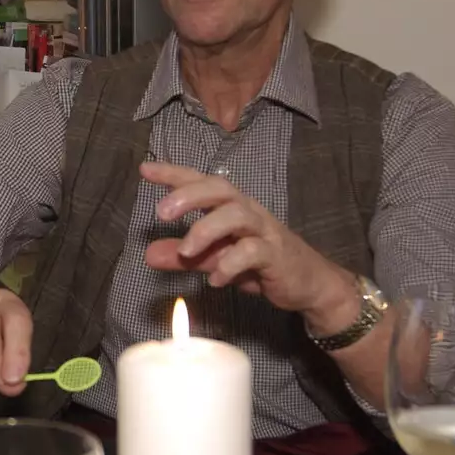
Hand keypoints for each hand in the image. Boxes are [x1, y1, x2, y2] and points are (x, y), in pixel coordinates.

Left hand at [140, 162, 357, 329]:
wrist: (308, 284)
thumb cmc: (260, 264)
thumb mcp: (215, 259)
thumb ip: (184, 256)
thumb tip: (148, 254)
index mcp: (231, 207)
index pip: (202, 182)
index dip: (175, 174)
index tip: (145, 169)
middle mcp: (248, 212)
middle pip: (220, 189)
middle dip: (189, 195)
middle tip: (161, 211)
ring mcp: (264, 231)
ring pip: (236, 215)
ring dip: (206, 231)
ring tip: (186, 252)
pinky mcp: (277, 255)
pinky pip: (253, 251)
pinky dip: (230, 264)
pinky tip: (215, 280)